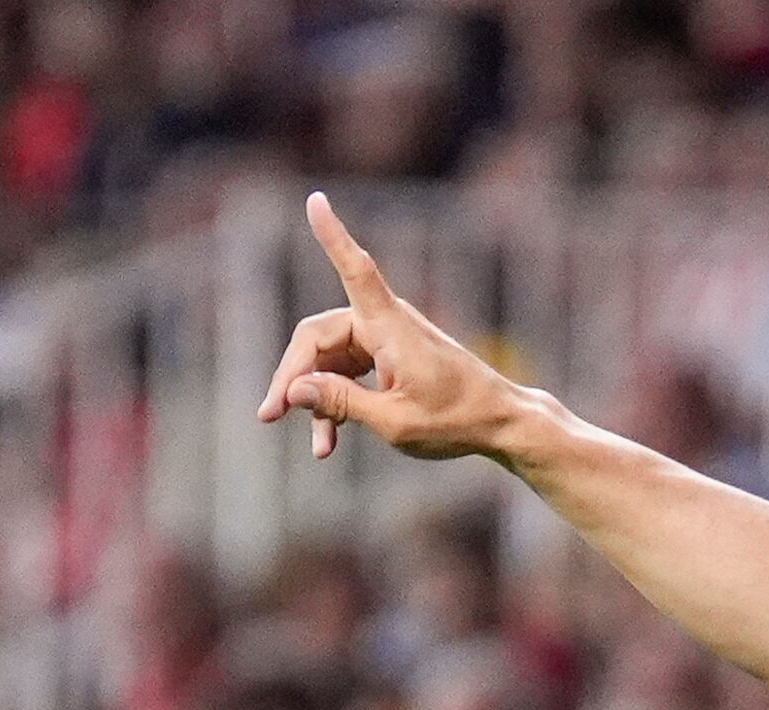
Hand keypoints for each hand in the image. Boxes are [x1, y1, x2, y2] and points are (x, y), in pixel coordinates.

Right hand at [256, 192, 529, 462]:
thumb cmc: (455, 420)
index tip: (315, 200)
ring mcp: (385, 341)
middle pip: (318, 337)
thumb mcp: (393, 421)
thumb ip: (341, 402)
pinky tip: (328, 440)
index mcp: (391, 328)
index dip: (333, 236)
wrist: (500, 423)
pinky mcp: (388, 358)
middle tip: (268, 416)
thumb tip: (294, 389)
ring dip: (318, 401)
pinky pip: (347, 373)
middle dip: (294, 377)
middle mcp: (385, 325)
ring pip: (330, 362)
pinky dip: (337, 403)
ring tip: (319, 450)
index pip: (356, 270)